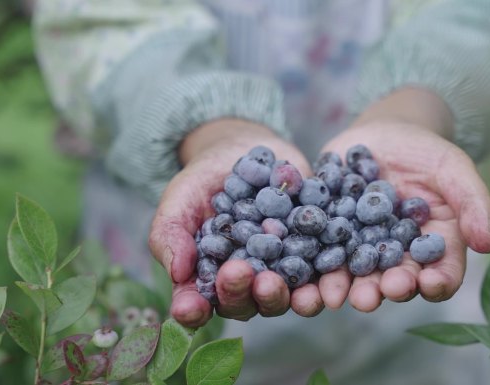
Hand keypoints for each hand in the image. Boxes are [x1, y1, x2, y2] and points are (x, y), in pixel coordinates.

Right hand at [148, 119, 322, 326]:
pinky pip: (319, 269)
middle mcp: (246, 283)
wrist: (243, 150)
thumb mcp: (179, 200)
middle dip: (240, 293)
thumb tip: (178, 273)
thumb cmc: (202, 182)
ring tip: (273, 280)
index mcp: (208, 279)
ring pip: (283, 296)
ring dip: (279, 294)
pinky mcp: (313, 253)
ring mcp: (280, 271)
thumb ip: (170, 235)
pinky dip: (319, 271)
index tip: (189, 307)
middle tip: (238, 273)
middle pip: (245, 303)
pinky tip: (317, 262)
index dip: (192, 310)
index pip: (197, 305)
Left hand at [318, 88, 489, 311]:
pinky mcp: (330, 231)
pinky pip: (319, 249)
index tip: (428, 285)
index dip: (436, 282)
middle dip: (381, 290)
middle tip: (370, 298)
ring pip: (354, 272)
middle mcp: (398, 254)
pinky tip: (300, 270)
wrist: (383, 132)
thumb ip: (473, 202)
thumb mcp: (453, 168)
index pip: (442, 271)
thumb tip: (489, 243)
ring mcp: (362, 246)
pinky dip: (309, 261)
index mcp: (433, 245)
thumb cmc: (426, 151)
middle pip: (394, 279)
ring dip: (343, 286)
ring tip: (333, 296)